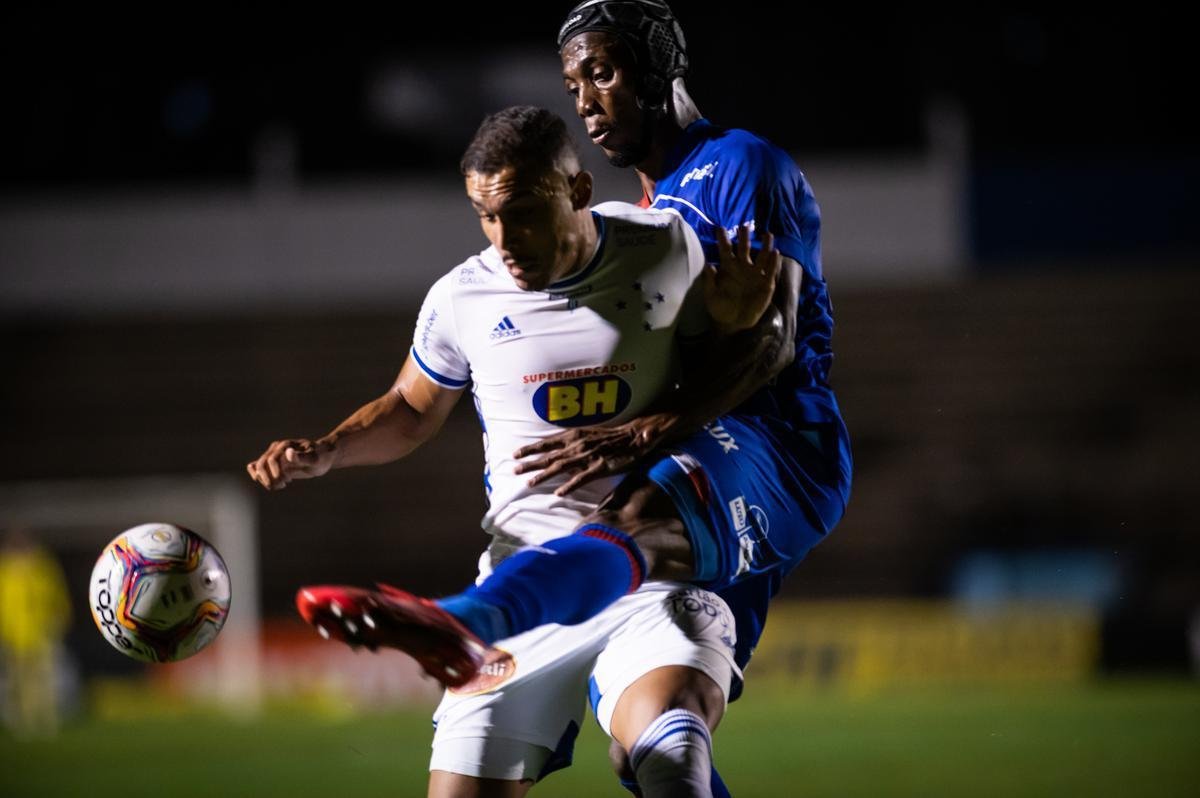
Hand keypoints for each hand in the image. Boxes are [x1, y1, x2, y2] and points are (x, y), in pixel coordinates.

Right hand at [246, 438, 334, 490]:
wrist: (322, 457)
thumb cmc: (320, 457)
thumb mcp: (314, 459)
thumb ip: (302, 457)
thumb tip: (288, 453)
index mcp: (285, 446)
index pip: (272, 459)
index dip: (275, 472)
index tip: (286, 482)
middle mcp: (276, 449)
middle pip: (262, 464)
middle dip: (268, 478)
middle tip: (282, 486)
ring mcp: (273, 455)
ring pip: (258, 468)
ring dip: (266, 480)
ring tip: (282, 485)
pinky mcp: (272, 463)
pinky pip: (257, 468)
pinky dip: (260, 477)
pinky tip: (276, 484)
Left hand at [513, 415, 675, 495]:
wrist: (636, 435)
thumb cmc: (612, 436)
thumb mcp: (589, 434)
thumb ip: (573, 443)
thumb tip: (558, 451)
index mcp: (575, 434)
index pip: (548, 442)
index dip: (531, 448)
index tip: (515, 454)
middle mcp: (578, 444)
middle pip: (549, 455)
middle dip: (531, 463)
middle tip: (514, 469)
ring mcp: (589, 456)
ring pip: (561, 466)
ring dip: (544, 474)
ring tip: (529, 483)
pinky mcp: (601, 467)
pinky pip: (582, 477)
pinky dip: (569, 484)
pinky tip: (559, 492)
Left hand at [703, 224, 781, 334]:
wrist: (733, 322)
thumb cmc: (719, 307)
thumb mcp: (711, 296)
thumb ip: (709, 281)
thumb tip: (708, 265)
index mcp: (728, 268)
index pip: (725, 250)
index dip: (723, 239)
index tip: (720, 228)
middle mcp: (743, 267)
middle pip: (744, 248)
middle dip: (744, 237)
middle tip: (745, 226)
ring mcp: (755, 274)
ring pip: (762, 255)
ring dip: (765, 245)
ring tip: (767, 234)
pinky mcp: (766, 283)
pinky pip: (770, 270)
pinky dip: (773, 262)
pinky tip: (775, 252)